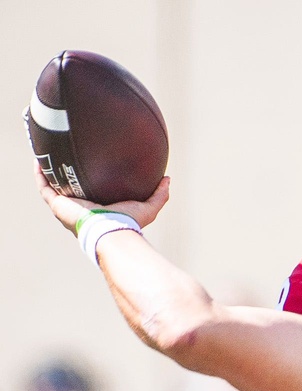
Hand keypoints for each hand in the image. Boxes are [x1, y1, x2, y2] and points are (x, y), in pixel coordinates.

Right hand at [34, 161, 169, 234]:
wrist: (111, 230)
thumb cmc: (129, 223)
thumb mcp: (149, 207)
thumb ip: (160, 194)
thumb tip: (168, 179)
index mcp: (99, 209)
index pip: (92, 194)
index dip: (89, 181)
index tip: (90, 166)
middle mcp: (81, 208)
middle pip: (70, 189)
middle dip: (66, 175)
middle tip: (65, 157)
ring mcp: (67, 206)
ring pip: (53, 186)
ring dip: (49, 172)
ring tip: (47, 154)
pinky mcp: (57, 204)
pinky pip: (44, 187)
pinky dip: (40, 174)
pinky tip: (38, 160)